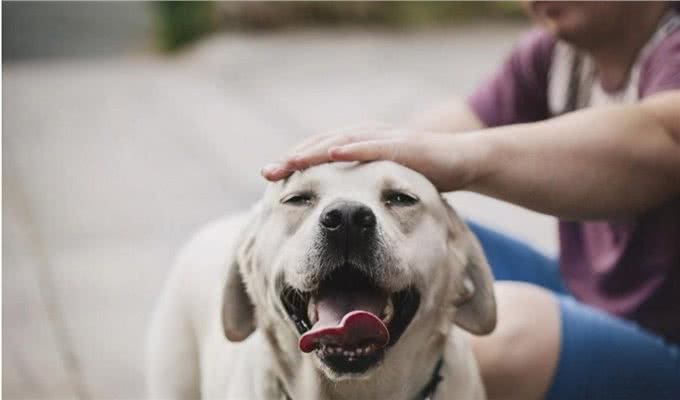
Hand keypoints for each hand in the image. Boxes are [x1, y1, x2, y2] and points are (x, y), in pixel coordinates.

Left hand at [261, 122, 486, 191]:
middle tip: (267, 173)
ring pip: (342, 140)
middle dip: (293, 158)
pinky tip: (333, 152)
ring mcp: (385, 138)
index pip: (318, 152)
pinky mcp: (405, 144)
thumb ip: (361, 188)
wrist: (463, 162)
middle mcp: (367, 136)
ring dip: (314, 151)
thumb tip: (335, 211)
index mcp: (359, 145)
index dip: (294, 163)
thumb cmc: (422, 174)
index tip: (269, 178)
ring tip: (290, 162)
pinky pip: (374, 145)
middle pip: (322, 144)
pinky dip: (353, 147)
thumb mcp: (384, 183)